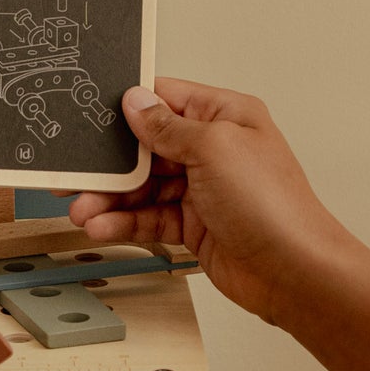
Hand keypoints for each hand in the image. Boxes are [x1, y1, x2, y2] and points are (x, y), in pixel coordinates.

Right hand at [69, 79, 347, 324]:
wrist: (293, 271)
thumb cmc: (274, 206)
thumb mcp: (213, 148)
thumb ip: (167, 126)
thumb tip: (137, 102)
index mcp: (226, 116)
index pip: (166, 99)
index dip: (129, 108)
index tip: (92, 117)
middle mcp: (214, 149)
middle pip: (147, 147)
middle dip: (111, 164)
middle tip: (76, 175)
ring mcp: (204, 189)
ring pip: (144, 187)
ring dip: (111, 199)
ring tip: (83, 210)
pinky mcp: (195, 225)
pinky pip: (150, 218)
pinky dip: (125, 222)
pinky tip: (104, 226)